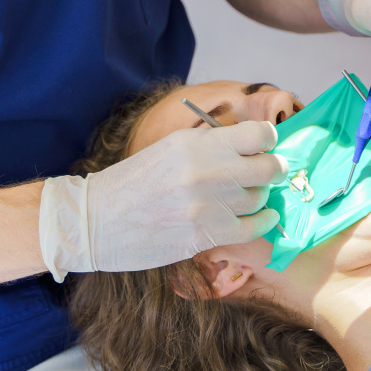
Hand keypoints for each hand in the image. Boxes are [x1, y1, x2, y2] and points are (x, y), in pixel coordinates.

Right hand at [39, 121, 287, 278]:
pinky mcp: (204, 236)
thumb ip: (211, 145)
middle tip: (270, 171)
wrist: (97, 220)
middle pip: (268, 168)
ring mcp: (207, 206)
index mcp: (196, 143)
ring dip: (260, 196)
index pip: (259, 135)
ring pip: (260, 198)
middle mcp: (206, 171)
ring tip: (248, 194)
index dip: (268, 140)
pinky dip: (262, 222)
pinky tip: (260, 217)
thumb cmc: (134, 181)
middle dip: (274, 169)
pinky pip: (253, 228)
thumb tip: (252, 145)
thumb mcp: (171, 148)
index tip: (266, 145)